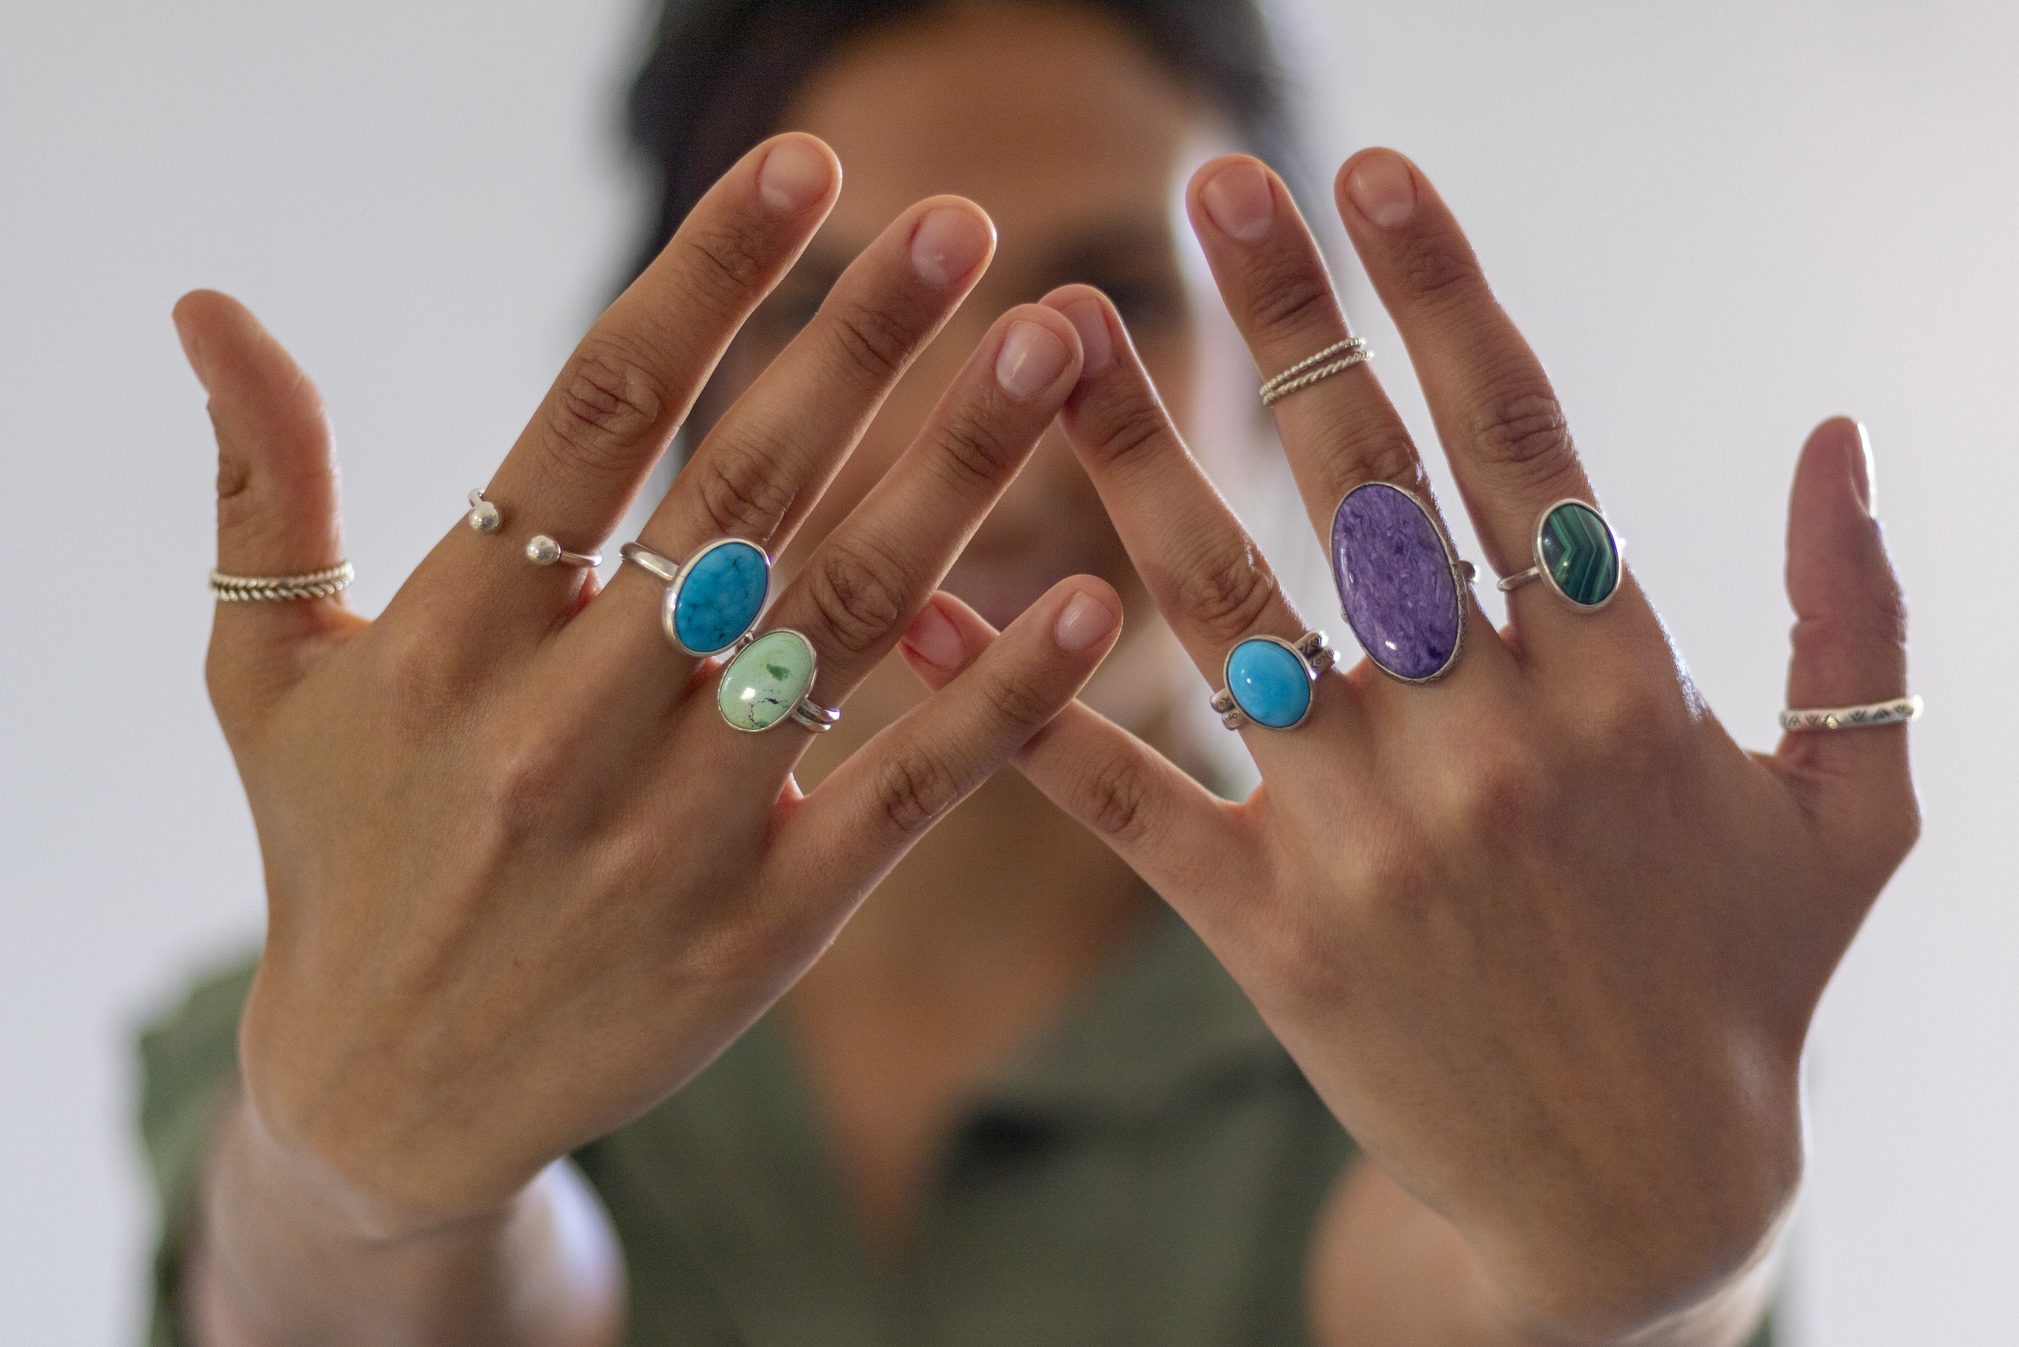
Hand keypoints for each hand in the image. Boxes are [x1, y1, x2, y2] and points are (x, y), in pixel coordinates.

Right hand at [179, 132, 1119, 1239]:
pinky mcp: (764, 930)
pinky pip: (901, 797)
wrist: (386, 1099)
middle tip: (972, 229)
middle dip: (865, 347)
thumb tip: (211, 306)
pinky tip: (1085, 601)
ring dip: (959, 474)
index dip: (710, 280)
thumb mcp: (270, 673)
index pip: (596, 416)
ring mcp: (676, 831)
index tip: (809, 168)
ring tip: (1052, 353)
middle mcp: (569, 722)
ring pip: (843, 620)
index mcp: (453, 637)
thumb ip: (264, 486)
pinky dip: (999, 704)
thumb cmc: (339, 855)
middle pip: (745, 497)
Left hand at [907, 149, 1917, 1337]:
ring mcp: (1369, 839)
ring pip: (1230, 613)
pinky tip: (940, 604)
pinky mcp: (1270, 933)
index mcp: (1624, 687)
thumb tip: (1842, 434)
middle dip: (1290, 319)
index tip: (1374, 172)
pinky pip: (1134, 799)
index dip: (1443, 293)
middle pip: (1364, 491)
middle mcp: (1489, 742)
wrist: (1636, 1199)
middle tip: (1211, 186)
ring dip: (1135, 460)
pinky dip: (1029, 706)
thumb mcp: (1850, 806)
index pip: (1521, 444)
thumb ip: (1858, 616)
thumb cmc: (1740, 986)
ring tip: (1050, 337)